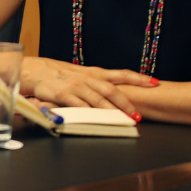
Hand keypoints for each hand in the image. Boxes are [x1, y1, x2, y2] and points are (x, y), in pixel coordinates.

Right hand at [21, 57, 157, 119]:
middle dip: (127, 103)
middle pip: (112, 89)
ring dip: (112, 111)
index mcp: (94, 72)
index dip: (138, 78)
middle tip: (138, 115)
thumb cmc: (59, 74)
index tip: (154, 82)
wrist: (35, 70)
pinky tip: (98, 119)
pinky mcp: (64, 94)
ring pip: (98, 99)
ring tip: (124, 120)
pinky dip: (90, 113)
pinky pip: (80, 105)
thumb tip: (118, 93)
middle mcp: (87, 78)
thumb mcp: (81, 75)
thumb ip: (97, 83)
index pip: (120, 74)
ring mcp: (76, 86)